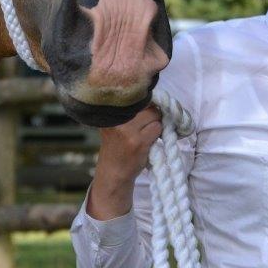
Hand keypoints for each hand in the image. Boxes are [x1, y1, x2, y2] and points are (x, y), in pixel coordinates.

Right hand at [86, 106, 161, 220]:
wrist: (112, 172)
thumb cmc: (117, 146)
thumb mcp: (115, 123)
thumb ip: (129, 110)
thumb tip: (155, 97)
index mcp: (110, 111)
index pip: (135, 95)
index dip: (145, 101)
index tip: (148, 107)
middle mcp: (117, 118)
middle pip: (148, 105)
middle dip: (153, 113)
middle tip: (147, 125)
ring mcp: (127, 130)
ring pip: (155, 116)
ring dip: (156, 124)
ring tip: (146, 134)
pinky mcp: (138, 142)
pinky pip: (157, 129)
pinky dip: (157, 134)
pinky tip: (148, 142)